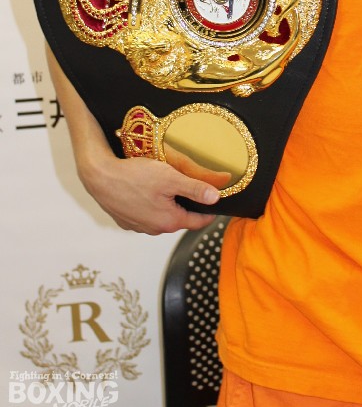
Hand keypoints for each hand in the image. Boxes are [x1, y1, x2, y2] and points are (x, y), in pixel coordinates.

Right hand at [80, 153, 220, 234]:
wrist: (100, 177)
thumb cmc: (135, 176)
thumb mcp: (171, 178)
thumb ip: (195, 189)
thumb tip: (216, 198)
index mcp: (170, 221)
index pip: (198, 222)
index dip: (209, 212)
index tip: (216, 204)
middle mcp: (154, 229)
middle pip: (180, 219)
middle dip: (187, 206)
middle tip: (192, 188)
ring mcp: (139, 227)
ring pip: (162, 217)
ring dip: (168, 205)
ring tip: (168, 187)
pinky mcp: (126, 221)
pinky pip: (145, 215)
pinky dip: (151, 205)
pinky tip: (147, 190)